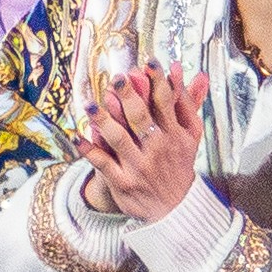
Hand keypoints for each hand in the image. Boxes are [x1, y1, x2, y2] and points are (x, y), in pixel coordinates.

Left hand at [74, 66, 206, 220]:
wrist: (176, 208)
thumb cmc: (179, 164)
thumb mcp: (191, 136)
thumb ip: (189, 103)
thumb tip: (193, 73)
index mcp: (174, 135)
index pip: (166, 103)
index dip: (158, 81)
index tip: (150, 63)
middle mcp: (157, 149)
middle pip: (141, 118)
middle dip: (130, 96)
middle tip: (117, 79)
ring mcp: (139, 166)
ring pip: (119, 140)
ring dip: (104, 121)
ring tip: (91, 105)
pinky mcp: (123, 183)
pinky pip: (104, 164)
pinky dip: (90, 151)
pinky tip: (78, 137)